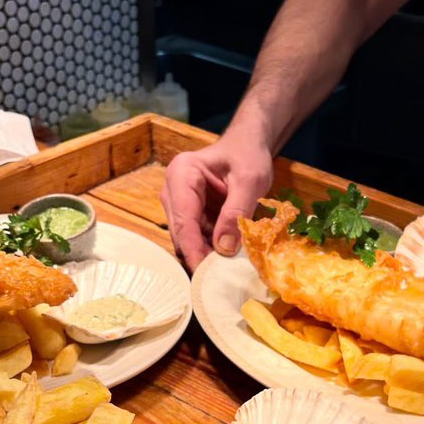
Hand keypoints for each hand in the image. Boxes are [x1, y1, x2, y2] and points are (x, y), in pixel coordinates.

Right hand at [161, 133, 272, 272]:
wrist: (249, 146)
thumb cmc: (248, 155)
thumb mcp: (250, 181)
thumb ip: (236, 212)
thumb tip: (225, 249)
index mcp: (182, 174)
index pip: (184, 220)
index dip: (193, 249)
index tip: (204, 272)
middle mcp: (173, 190)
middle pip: (181, 233)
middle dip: (198, 255)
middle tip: (220, 277)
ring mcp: (179, 204)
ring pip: (187, 239)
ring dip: (205, 254)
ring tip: (226, 270)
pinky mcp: (190, 215)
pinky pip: (197, 238)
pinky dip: (210, 249)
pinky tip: (227, 259)